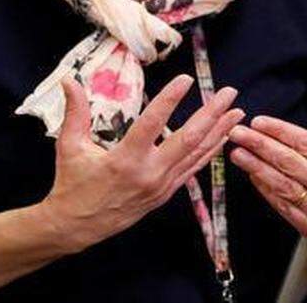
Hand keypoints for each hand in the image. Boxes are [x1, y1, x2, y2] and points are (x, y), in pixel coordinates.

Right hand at [38, 74, 244, 252]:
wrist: (76, 226)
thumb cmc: (72, 183)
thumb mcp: (69, 146)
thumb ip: (75, 112)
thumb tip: (69, 80)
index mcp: (125, 159)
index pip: (153, 123)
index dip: (170, 99)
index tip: (186, 79)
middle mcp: (149, 173)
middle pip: (188, 139)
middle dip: (212, 114)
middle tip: (229, 93)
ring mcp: (160, 185)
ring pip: (196, 155)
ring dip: (219, 132)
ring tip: (237, 112)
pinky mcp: (165, 193)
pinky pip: (193, 169)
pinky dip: (210, 152)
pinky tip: (222, 138)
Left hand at [228, 91, 306, 249]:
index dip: (282, 132)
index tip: (260, 121)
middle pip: (290, 164)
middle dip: (260, 146)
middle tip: (237, 132)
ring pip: (282, 185)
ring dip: (255, 168)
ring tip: (236, 152)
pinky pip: (283, 206)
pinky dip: (265, 190)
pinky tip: (252, 174)